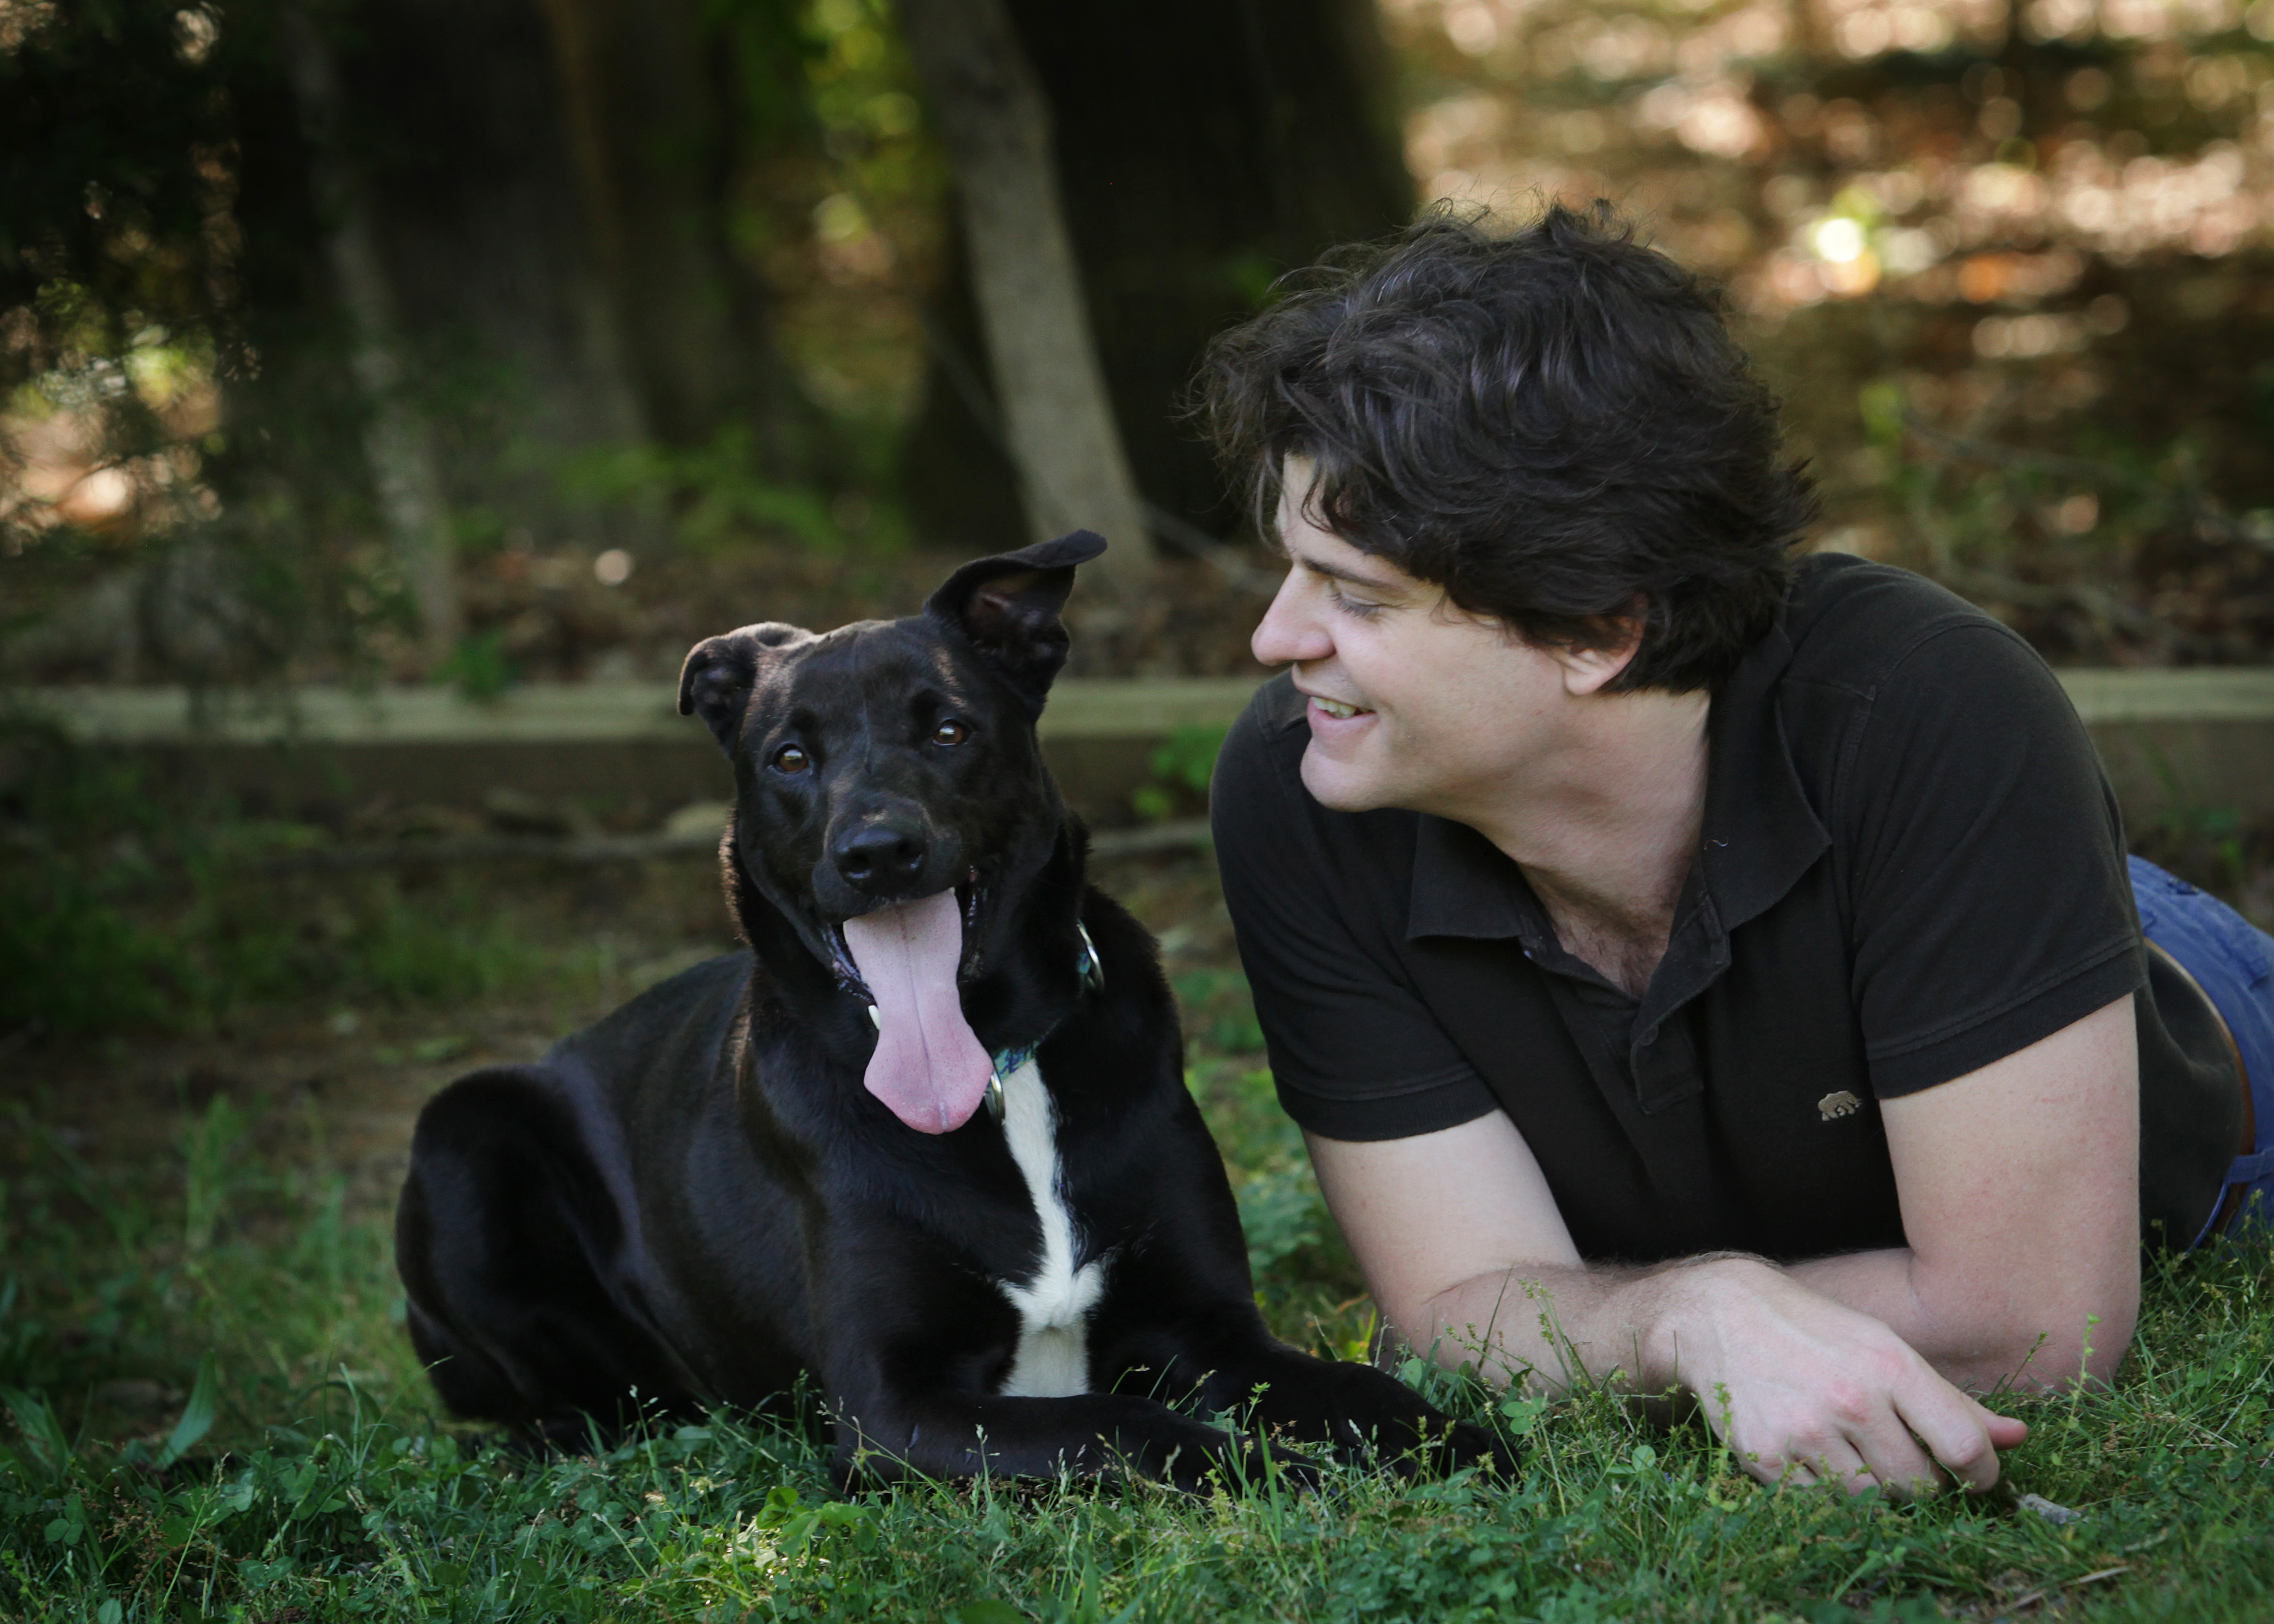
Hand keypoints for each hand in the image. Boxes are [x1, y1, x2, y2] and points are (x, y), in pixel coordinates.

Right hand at [1662, 1258, 2027, 1496]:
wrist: (1717, 1312)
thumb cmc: (1813, 1328)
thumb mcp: (1884, 1345)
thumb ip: (1950, 1399)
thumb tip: (2018, 1438)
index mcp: (1890, 1364)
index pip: (1963, 1446)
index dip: (1982, 1475)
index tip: (1977, 1477)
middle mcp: (1851, 1399)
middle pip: (1919, 1486)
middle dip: (1921, 1483)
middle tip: (1903, 1462)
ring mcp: (1805, 1431)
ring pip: (1870, 1502)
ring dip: (1872, 1490)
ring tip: (1854, 1455)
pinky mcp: (1765, 1456)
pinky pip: (1818, 1503)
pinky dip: (1824, 1490)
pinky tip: (1813, 1454)